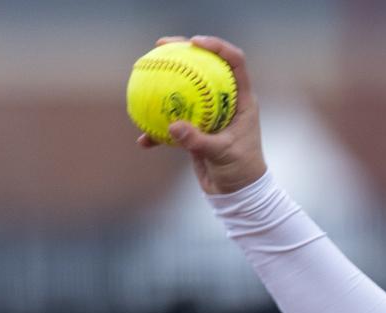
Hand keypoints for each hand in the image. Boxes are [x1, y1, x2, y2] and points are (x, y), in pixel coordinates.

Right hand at [135, 35, 266, 195]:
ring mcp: (211, 115)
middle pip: (206, 68)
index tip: (194, 43)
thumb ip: (198, 141)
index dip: (218, 47)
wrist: (238, 195)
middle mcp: (227, 103)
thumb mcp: (222, 155)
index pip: (235, 64)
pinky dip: (159, 129)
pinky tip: (143, 139)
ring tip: (144, 71)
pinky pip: (175, 123)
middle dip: (184, 52)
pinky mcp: (197, 130)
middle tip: (161, 46)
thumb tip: (173, 126)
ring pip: (186, 90)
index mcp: (242, 101)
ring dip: (166, 82)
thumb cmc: (241, 173)